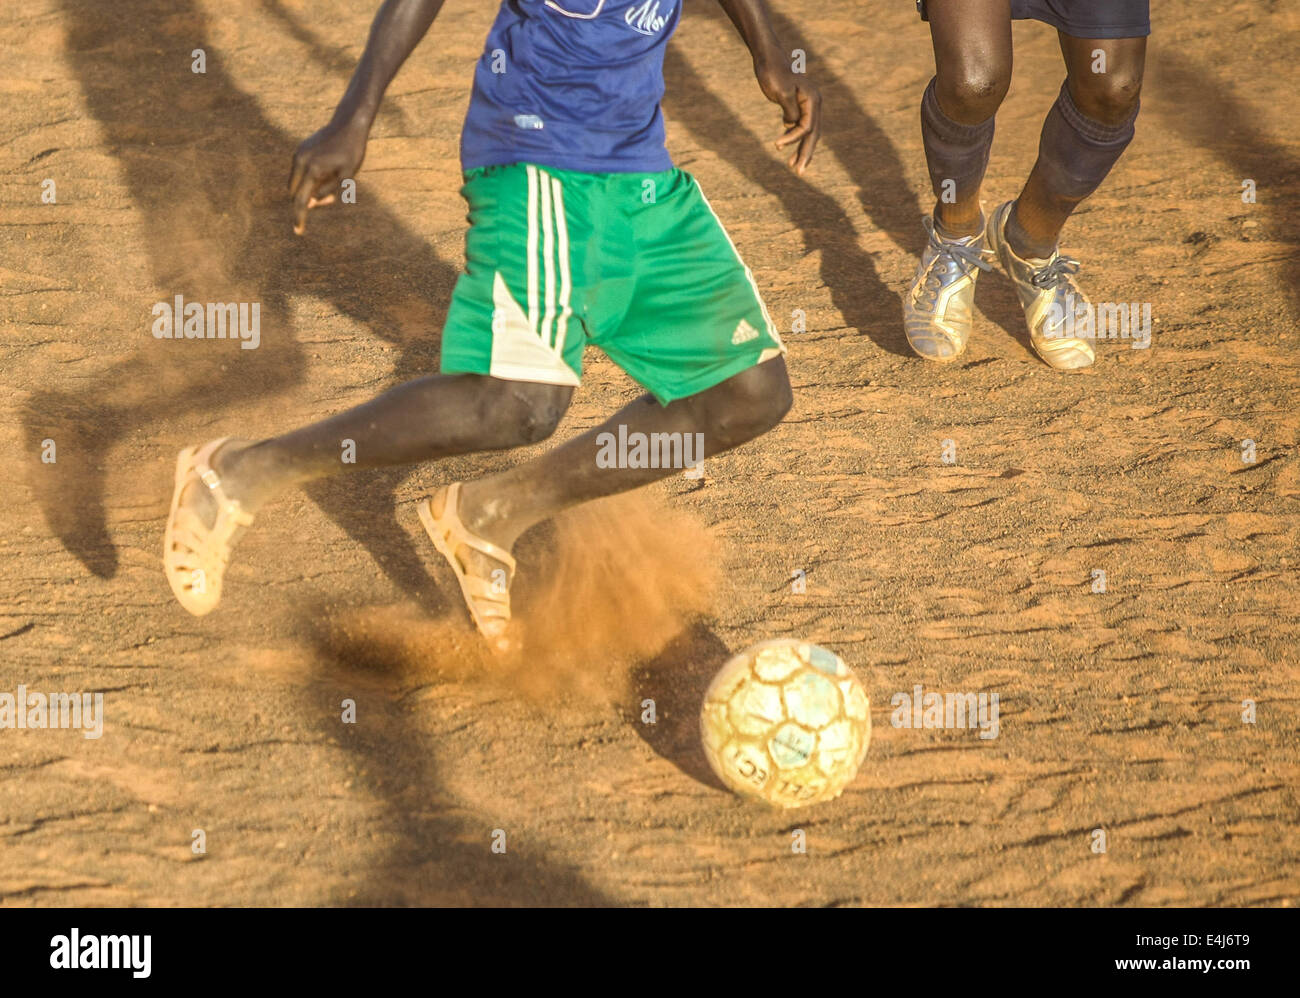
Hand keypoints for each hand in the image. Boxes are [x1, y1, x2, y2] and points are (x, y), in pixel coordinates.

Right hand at [288, 118, 367, 234]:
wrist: (349, 124)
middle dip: (306, 201)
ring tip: (332, 180)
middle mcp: (300, 161)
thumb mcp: (347, 176)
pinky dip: (307, 179)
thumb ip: (328, 191)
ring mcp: (298, 154)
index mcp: (313, 170)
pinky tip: (327, 172)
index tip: (298, 231)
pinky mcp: (300, 150)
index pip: (301, 200)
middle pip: (294, 193)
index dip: (300, 217)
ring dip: (307, 190)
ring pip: (295, 182)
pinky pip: (299, 172)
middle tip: (331, 197)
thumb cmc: (352, 152)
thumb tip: (310, 203)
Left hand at [755, 60, 820, 174]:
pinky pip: (800, 126)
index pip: (807, 127)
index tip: (776, 145)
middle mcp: (814, 102)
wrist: (768, 59)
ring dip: (800, 149)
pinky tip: (783, 144)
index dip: (793, 139)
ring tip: (792, 166)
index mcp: (812, 99)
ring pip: (808, 132)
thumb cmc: (773, 73)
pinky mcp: (799, 105)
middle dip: (805, 154)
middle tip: (799, 172)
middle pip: (813, 134)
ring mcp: (808, 104)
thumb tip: (793, 126)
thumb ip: (790, 110)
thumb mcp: (781, 92)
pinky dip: (793, 137)